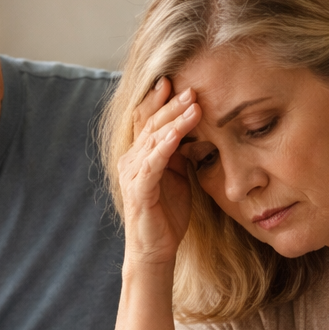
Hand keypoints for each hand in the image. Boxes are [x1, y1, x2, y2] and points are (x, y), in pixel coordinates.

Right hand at [118, 78, 196, 267]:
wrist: (156, 249)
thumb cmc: (167, 214)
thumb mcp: (178, 175)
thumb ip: (180, 152)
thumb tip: (196, 128)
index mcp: (140, 155)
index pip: (148, 119)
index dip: (159, 99)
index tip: (177, 80)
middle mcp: (131, 160)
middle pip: (150, 123)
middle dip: (171, 104)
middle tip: (192, 86)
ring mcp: (133, 173)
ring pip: (153, 138)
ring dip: (174, 119)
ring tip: (194, 103)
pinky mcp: (139, 189)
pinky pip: (153, 161)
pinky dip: (167, 144)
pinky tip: (181, 131)